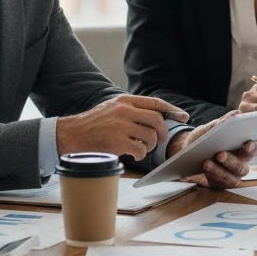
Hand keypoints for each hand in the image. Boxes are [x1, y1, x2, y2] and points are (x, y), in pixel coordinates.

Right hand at [57, 95, 188, 160]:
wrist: (72, 134)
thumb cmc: (93, 123)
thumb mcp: (112, 108)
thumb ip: (131, 110)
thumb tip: (156, 117)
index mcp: (125, 101)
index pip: (155, 103)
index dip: (172, 110)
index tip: (184, 116)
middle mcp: (124, 111)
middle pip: (157, 120)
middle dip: (163, 133)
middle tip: (159, 141)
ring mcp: (121, 126)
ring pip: (151, 136)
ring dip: (151, 146)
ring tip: (142, 148)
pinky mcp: (117, 142)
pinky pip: (140, 150)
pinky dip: (140, 154)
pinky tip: (133, 154)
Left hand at [172, 112, 256, 189]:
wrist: (187, 152)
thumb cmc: (203, 139)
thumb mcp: (208, 129)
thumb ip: (221, 123)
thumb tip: (235, 114)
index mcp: (242, 148)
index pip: (254, 149)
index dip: (253, 147)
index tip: (247, 143)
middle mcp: (241, 163)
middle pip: (242, 166)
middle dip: (232, 161)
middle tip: (220, 154)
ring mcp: (232, 176)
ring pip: (232, 178)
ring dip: (219, 170)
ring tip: (206, 162)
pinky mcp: (221, 184)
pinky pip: (220, 184)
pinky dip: (212, 175)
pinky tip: (205, 167)